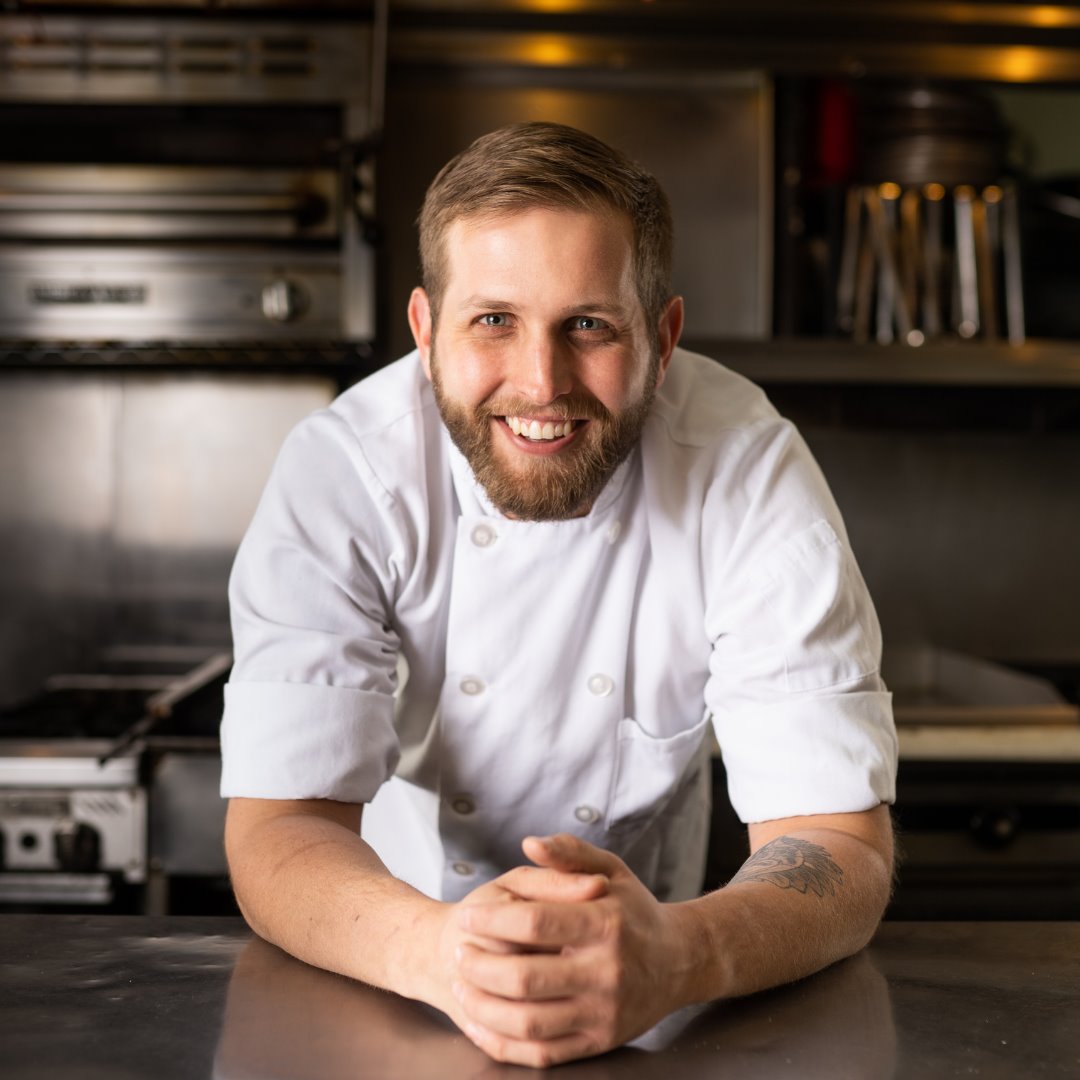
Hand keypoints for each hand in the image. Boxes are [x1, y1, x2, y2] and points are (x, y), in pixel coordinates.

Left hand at [448, 833, 696, 1067]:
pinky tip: (482, 1021)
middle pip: (526, 978)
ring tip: (462, 986)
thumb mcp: (611, 870)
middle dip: (480, 967)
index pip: (536, 924)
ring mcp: (603, 1013)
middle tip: (458, 953)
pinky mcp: (599, 1043)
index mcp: (606, 924)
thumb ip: (569, 854)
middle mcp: (606, 973)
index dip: (492, 921)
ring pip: (528, 1022)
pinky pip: (542, 1053)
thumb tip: (529, 842)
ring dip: (484, 1007)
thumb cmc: (635, 911)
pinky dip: (504, 1042)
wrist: (679, 962)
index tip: (466, 917)